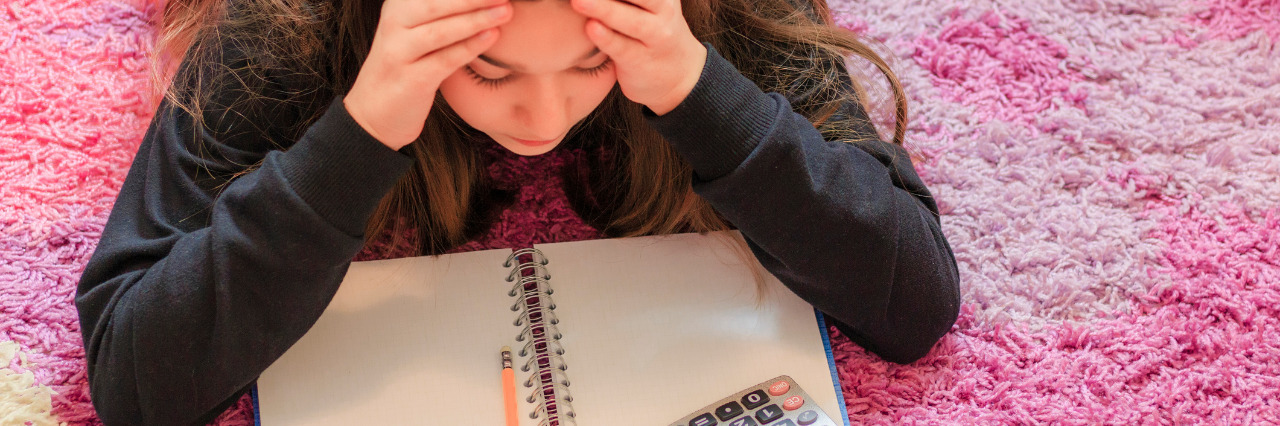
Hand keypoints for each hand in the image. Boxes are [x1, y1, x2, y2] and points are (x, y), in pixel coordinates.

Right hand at [344, 0, 512, 149]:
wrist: (375, 112)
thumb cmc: (407, 66)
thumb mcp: (417, 31)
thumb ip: (442, 14)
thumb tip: (482, 1)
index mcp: (398, 7)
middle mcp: (394, 24)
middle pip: (436, 3)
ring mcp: (398, 52)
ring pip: (440, 31)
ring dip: (476, 19)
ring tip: (505, 11)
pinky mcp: (410, 79)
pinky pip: (443, 60)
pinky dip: (469, 47)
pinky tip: (492, 37)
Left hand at [570, 0, 705, 115]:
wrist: (683, 78)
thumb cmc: (655, 35)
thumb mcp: (651, 8)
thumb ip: (628, 0)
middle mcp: (663, 12)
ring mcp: (655, 38)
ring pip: (629, 20)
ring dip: (603, 8)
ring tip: (577, 0)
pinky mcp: (641, 62)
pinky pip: (622, 48)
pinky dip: (606, 38)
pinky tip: (591, 28)